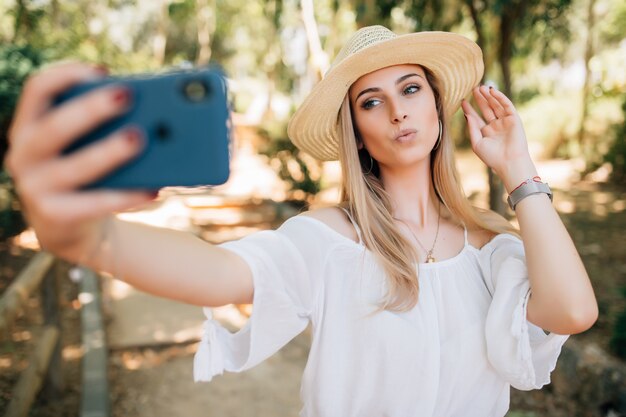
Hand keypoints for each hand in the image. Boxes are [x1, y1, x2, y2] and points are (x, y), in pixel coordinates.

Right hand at [4, 62, 155, 260]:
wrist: (70, 225)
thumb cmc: (86, 172)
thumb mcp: (87, 143)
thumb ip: (107, 124)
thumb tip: (157, 113)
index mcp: (29, 125)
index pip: (37, 89)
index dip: (67, 75)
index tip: (103, 71)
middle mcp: (23, 154)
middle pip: (55, 127)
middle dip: (91, 109)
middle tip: (127, 95)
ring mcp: (34, 187)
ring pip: (75, 167)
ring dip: (109, 151)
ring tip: (139, 138)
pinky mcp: (54, 216)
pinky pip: (94, 204)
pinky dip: (125, 196)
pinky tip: (153, 189)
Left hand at [461, 86, 537, 191]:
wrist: (509, 162)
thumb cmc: (492, 157)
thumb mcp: (477, 143)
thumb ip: (472, 128)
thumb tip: (467, 114)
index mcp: (486, 132)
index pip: (476, 117)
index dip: (470, 109)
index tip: (462, 101)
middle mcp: (496, 126)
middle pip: (486, 109)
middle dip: (480, 99)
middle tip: (473, 88)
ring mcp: (505, 122)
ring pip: (496, 105)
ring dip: (489, 96)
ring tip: (480, 87)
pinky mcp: (514, 119)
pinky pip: (506, 105)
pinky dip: (500, 97)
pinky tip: (492, 91)